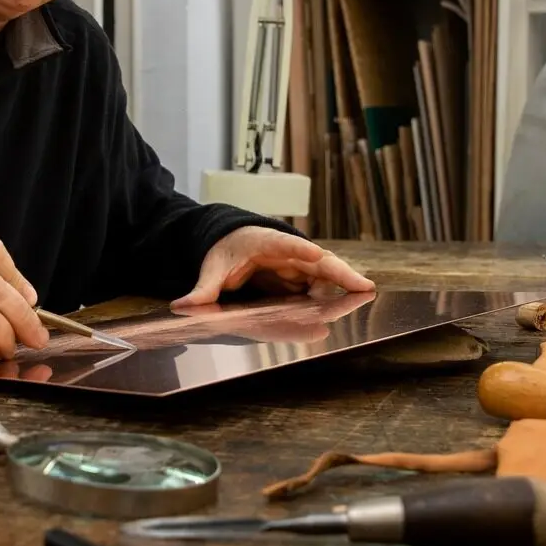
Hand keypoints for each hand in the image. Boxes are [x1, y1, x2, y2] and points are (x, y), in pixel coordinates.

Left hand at [172, 227, 374, 308]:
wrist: (230, 239)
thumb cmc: (224, 250)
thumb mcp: (211, 268)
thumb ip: (202, 289)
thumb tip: (181, 306)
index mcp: (264, 242)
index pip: (285, 244)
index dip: (301, 250)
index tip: (317, 254)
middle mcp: (287, 251)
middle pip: (317, 260)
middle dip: (340, 272)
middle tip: (363, 286)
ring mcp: (296, 263)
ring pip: (324, 272)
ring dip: (343, 283)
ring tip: (364, 295)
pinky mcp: (300, 275)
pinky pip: (320, 283)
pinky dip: (336, 291)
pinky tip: (351, 302)